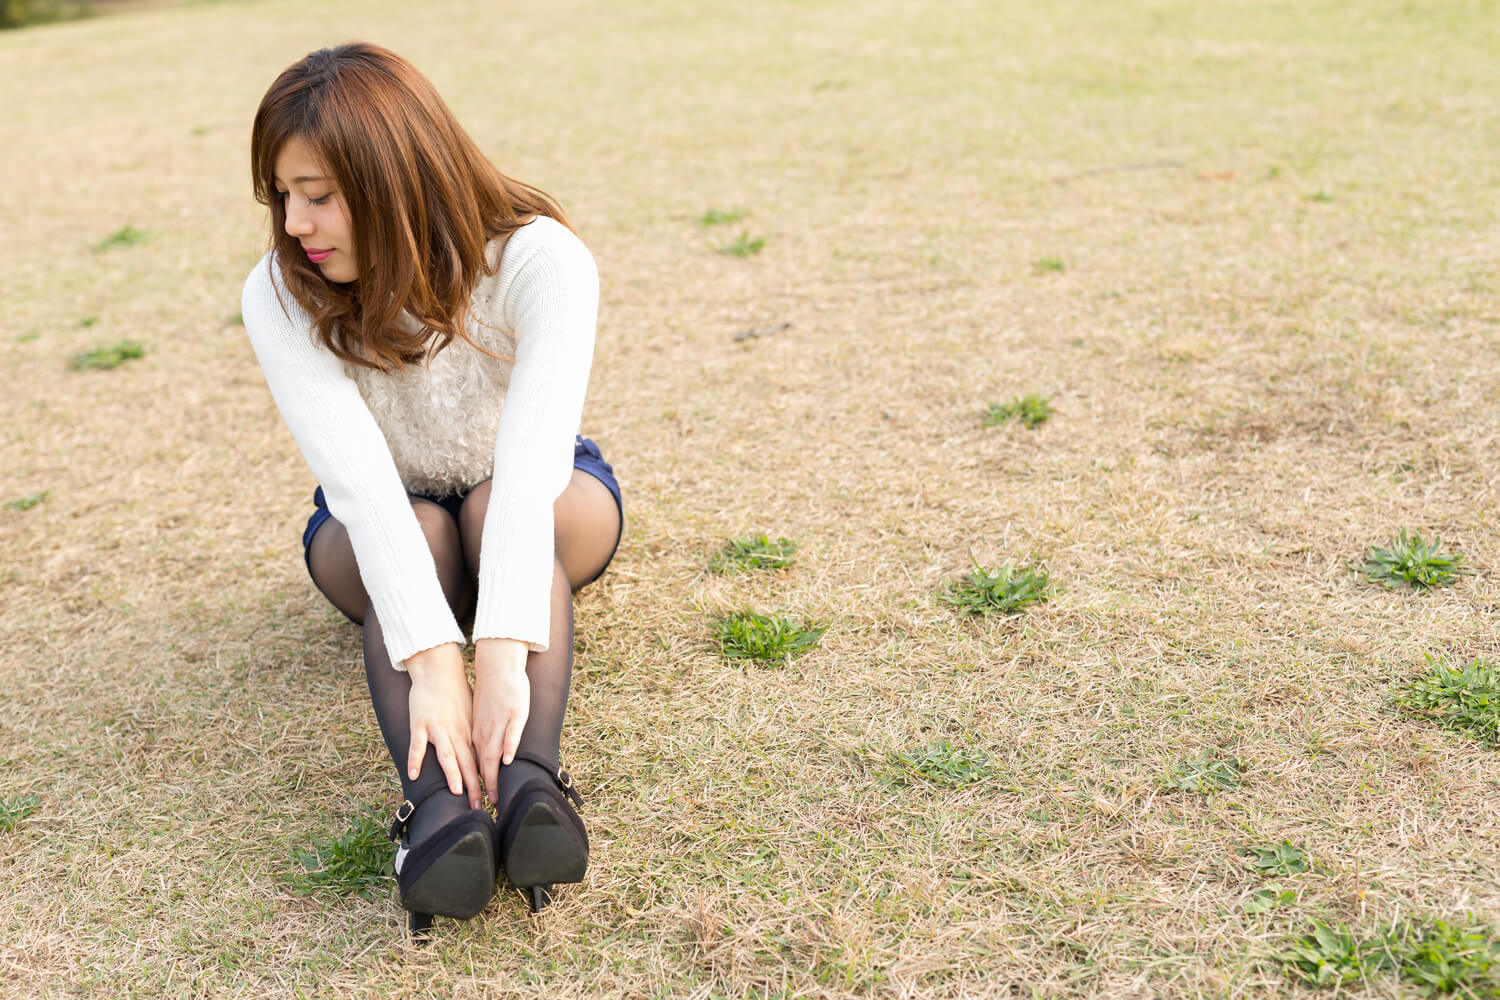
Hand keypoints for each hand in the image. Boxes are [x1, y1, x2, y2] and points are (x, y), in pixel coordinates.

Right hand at [403, 643, 480, 808]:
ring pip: (447, 755)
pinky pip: (417, 744)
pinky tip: (414, 775)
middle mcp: (456, 733)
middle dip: (474, 786)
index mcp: (468, 732)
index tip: (491, 799)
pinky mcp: (420, 723)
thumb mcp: (471, 715)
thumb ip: (473, 736)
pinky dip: (416, 759)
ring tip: (457, 793)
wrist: (439, 670)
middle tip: (479, 807)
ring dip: (453, 774)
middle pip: (466, 763)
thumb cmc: (456, 693)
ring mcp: (437, 728)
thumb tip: (482, 755)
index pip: (479, 761)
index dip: (486, 781)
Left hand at [472, 637, 530, 805]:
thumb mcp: (484, 718)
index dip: (479, 785)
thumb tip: (488, 757)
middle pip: (484, 764)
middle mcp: (486, 732)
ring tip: (496, 796)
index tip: (480, 803)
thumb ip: (485, 737)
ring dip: (494, 776)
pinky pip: (511, 732)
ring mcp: (500, 723)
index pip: (477, 764)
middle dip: (485, 788)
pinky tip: (508, 760)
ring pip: (495, 753)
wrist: (498, 666)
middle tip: (487, 807)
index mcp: (478, 734)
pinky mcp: (515, 713)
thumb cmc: (493, 693)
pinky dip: (509, 747)